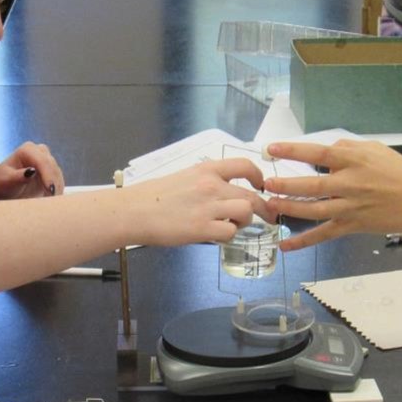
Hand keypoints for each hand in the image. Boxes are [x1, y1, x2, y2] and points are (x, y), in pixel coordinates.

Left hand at [0, 142, 64, 198]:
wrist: (2, 185)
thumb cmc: (1, 182)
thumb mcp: (6, 181)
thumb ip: (18, 176)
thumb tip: (31, 171)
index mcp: (27, 150)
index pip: (43, 162)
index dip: (48, 176)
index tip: (51, 191)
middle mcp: (39, 151)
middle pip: (53, 167)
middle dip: (54, 184)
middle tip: (53, 201)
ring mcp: (46, 159)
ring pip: (57, 174)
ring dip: (57, 188)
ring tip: (52, 202)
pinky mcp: (51, 170)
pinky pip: (58, 180)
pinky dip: (57, 190)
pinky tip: (52, 200)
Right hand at [127, 158, 273, 246]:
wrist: (133, 211)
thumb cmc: (153, 196)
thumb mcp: (184, 178)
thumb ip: (206, 182)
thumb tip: (222, 194)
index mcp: (206, 170)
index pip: (243, 165)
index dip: (258, 176)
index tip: (260, 185)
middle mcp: (211, 186)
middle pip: (251, 195)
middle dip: (263, 208)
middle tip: (267, 217)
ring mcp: (208, 207)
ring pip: (246, 212)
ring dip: (243, 221)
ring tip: (231, 225)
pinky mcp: (202, 228)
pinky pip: (230, 232)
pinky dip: (228, 236)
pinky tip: (216, 235)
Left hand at [263, 140, 401, 250]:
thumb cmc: (399, 171)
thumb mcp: (374, 149)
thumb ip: (347, 148)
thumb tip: (326, 150)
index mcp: (354, 161)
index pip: (318, 154)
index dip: (293, 151)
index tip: (272, 149)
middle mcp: (350, 184)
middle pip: (312, 186)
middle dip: (287, 184)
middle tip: (266, 183)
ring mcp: (351, 207)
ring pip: (314, 210)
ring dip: (290, 208)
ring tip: (271, 205)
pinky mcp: (353, 225)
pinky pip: (325, 234)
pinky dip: (304, 242)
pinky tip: (286, 246)